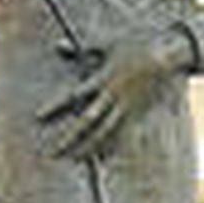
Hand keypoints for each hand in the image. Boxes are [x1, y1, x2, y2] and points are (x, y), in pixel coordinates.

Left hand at [38, 27, 192, 158]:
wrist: (166, 56)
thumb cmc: (133, 45)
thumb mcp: (106, 43)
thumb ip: (80, 49)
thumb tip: (58, 46)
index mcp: (103, 79)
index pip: (74, 96)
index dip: (56, 106)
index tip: (37, 117)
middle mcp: (113, 97)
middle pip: (87, 121)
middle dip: (69, 138)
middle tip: (52, 153)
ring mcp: (126, 108)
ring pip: (105, 133)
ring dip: (88, 147)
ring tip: (73, 159)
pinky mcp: (137, 114)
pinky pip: (122, 134)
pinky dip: (111, 147)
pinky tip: (101, 159)